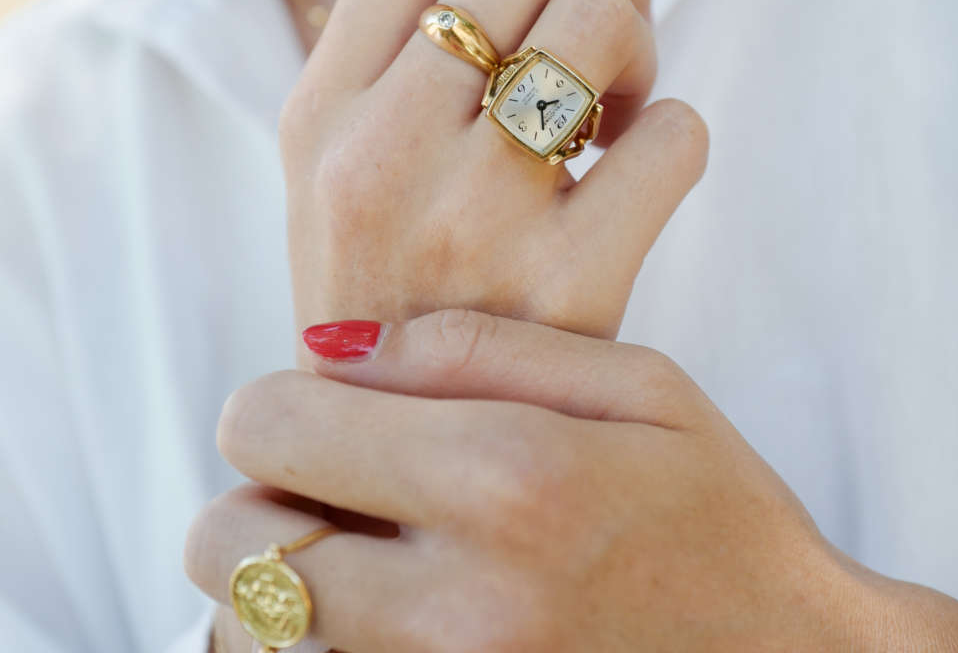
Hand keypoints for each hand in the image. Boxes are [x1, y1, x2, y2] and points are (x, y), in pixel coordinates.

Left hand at [189, 309, 887, 652]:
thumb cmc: (720, 514)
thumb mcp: (641, 387)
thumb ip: (482, 347)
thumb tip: (332, 345)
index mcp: (507, 477)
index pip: (271, 424)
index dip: (281, 400)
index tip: (328, 400)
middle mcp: (453, 604)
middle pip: (226, 539)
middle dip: (266, 490)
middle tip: (346, 475)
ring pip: (248, 624)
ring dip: (285, 571)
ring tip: (376, 544)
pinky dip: (317, 640)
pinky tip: (400, 605)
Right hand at [278, 0, 707, 338]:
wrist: (394, 448)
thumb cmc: (389, 283)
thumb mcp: (345, 158)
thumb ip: (415, 35)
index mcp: (320, 108)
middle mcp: (379, 152)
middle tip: (604, 40)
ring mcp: (470, 220)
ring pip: (602, 18)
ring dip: (638, 44)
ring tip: (615, 109)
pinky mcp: (568, 288)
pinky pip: (676, 135)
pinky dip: (676, 135)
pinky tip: (635, 176)